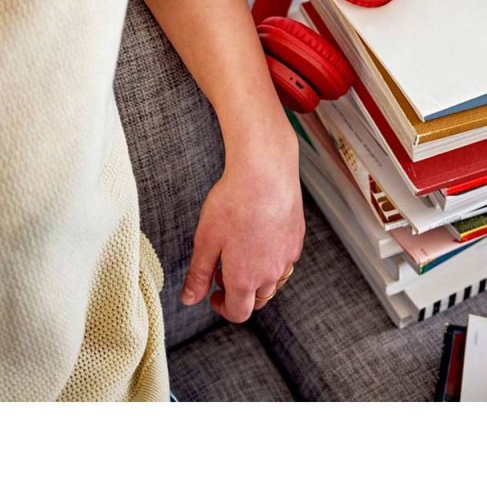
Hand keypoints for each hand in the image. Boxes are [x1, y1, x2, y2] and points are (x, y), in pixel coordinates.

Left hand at [180, 124, 303, 322]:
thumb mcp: (206, 240)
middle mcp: (271, 273)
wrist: (265, 173)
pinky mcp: (297, 238)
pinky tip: (260, 238)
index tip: (213, 294)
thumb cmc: (232, 204)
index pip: (238, 312)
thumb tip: (189, 299)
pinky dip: (272, 259)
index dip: (223, 308)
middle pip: (258, 300)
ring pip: (274, 281)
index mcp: (245, 279)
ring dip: (258, 278)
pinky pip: (285, 260)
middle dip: (240, 294)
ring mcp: (288, 256)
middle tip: (224, 271)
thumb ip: (199, 274)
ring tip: (242, 254)